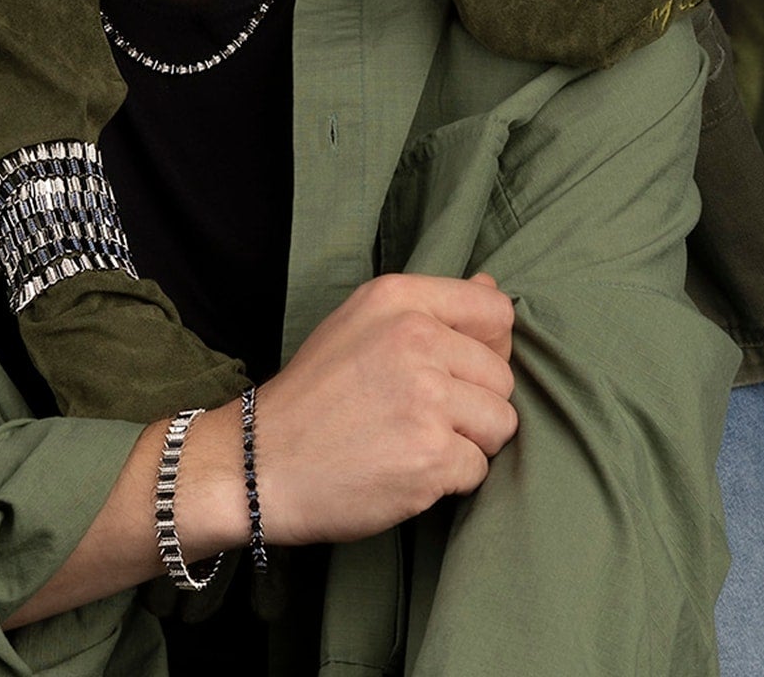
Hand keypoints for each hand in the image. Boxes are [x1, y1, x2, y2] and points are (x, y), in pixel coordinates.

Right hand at [247, 271, 515, 546]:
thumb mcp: (362, 322)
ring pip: (501, 423)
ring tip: (419, 443)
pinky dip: (451, 479)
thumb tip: (490, 284)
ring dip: (470, 442)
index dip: (491, 347)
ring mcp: (426, 398)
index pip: (496, 311)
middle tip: (425, 417)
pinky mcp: (430, 456)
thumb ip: (429, 306)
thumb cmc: (314, 394)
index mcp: (400, 298)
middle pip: (502, 375)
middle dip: (476, 404)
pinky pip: (479, 469)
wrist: (261, 462)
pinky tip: (409, 471)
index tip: (461, 369)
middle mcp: (416, 339)